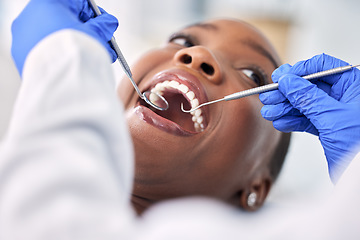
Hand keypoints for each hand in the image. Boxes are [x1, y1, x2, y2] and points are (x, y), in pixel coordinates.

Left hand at [11, 0, 117, 75]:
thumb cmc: (72, 53)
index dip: (95, 16)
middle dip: (84, 34)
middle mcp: (30, 15)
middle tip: (98, 45)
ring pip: (53, 37)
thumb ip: (103, 25)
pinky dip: (58, 56)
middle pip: (65, 21)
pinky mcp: (21, 54)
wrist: (57, 80)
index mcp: (49, 3)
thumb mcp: (95, 34)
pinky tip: (71, 66)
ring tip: (88, 59)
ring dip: (72, 46)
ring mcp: (22, 35)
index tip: (103, 26)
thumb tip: (108, 23)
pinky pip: (44, 51)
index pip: (79, 4)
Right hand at [260, 53, 359, 182]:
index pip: (321, 67)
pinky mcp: (328, 129)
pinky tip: (280, 122)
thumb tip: (288, 82)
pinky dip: (292, 121)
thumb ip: (308, 98)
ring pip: (305, 104)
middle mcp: (344, 97)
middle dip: (286, 93)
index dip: (298, 71)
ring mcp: (335, 113)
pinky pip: (306, 120)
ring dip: (284, 108)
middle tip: (268, 97)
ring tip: (269, 112)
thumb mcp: (332, 117)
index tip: (280, 78)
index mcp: (353, 85)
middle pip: (309, 86)